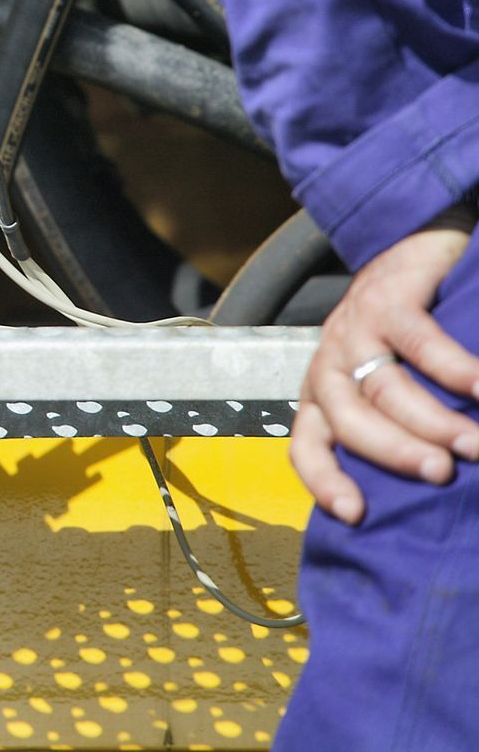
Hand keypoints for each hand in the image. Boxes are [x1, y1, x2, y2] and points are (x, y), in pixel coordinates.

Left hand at [291, 210, 478, 523]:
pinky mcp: (386, 300)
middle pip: (350, 421)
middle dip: (394, 452)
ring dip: (432, 420)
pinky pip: (417, 341)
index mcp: (325, 395)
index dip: (322, 480)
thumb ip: (397, 429)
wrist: (412, 252)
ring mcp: (354, 331)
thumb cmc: (406, 337)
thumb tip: (434, 485)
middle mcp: (330, 365)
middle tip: (440, 473)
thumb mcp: (391, 385)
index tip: (356, 514)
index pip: (306, 445)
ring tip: (475, 446)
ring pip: (385, 387)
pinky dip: (453, 368)